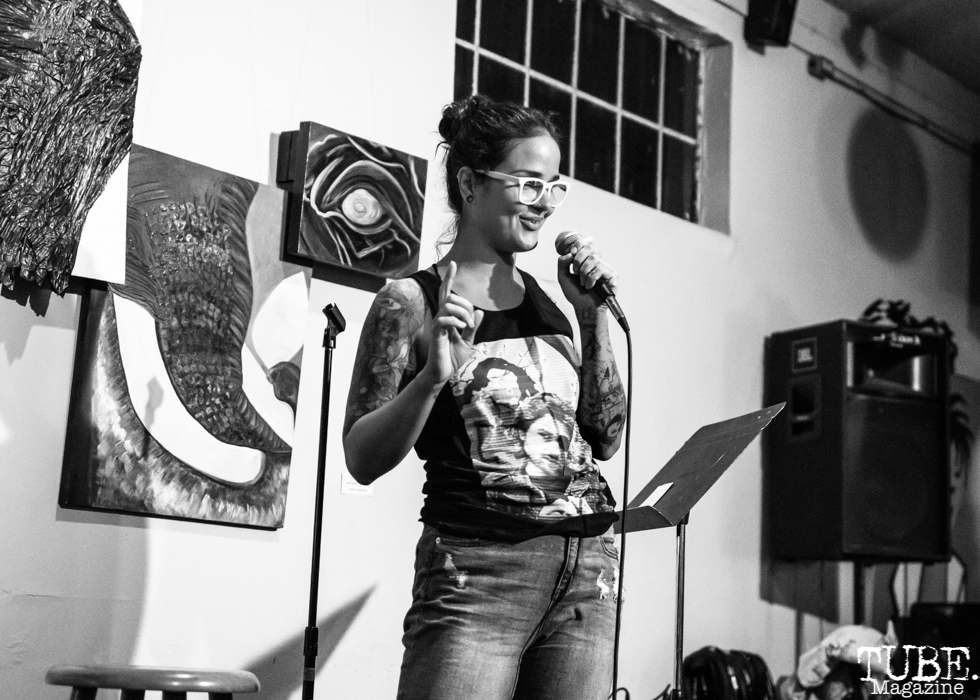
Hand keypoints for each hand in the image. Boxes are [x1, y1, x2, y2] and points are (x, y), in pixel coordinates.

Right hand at [424, 261, 483, 384]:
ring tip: (467, 327)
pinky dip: (456, 321)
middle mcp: (441, 317)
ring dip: (463, 313)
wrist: (442, 373)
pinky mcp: (435, 333)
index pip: (447, 293)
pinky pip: (444, 318)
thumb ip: (473, 327)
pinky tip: (461, 329)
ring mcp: (437, 324)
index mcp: (448, 318)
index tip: (455, 263)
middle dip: (466, 305)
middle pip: (451, 297)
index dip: (450, 278)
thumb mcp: (468, 342)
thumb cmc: (452, 359)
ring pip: (449, 304)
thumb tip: (479, 312)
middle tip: (472, 323)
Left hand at [556, 232, 618, 312]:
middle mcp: (598, 261)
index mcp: (587, 259)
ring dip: (583, 273)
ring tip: (583, 283)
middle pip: (589, 247)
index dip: (578, 245)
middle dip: (578, 261)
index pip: (586, 242)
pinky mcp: (612, 275)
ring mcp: (605, 267)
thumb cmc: (576, 294)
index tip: (571, 253)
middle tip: (576, 273)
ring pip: (593, 259)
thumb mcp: (563, 277)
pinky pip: (599, 269)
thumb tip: (569, 253)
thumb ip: (562, 263)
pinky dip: (591, 279)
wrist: (583, 308)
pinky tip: (591, 286)